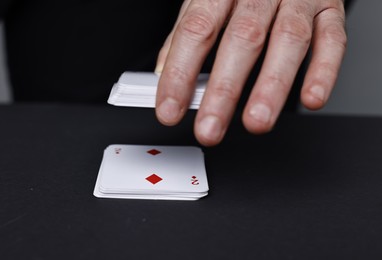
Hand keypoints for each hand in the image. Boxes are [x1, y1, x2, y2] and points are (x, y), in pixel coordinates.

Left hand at [155, 0, 346, 145]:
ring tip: (256, 121)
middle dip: (224, 89)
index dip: (180, 71)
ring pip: (287, 40)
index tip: (171, 109)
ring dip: (271, 85)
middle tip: (210, 128)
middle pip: (241, 39)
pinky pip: (331, 39)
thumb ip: (187, 34)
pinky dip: (323, 70)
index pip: (196, 30)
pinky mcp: (329, 9)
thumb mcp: (207, 0)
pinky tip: (311, 98)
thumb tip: (164, 72)